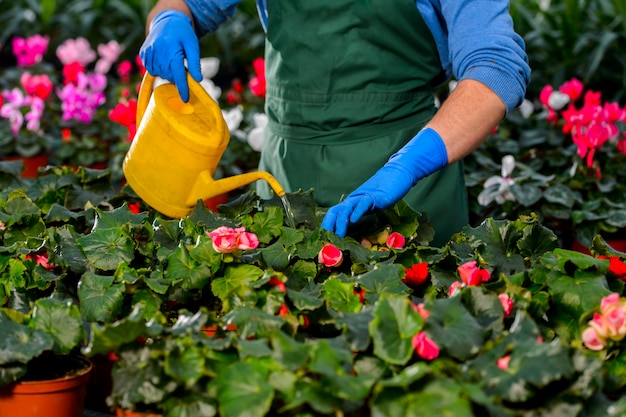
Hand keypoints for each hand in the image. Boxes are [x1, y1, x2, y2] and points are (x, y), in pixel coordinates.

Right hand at [139, 10, 202, 101]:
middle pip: (169, 75)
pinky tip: (163, 60)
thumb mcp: (193, 46)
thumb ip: (195, 63)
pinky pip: (151, 69)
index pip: (178, 75)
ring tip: (172, 60)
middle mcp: (158, 53)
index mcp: (172, 51)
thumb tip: (198, 79)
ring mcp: (149, 53)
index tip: (185, 99)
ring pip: (160, 74)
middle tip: (181, 65)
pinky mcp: (143, 53)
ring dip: (167, 72)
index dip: (182, 88)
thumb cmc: (183, 34)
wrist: (167, 21)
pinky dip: (158, 68)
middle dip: (177, 75)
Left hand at [321, 128, 448, 236]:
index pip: (335, 214)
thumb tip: (360, 238)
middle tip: (326, 240)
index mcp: (352, 203)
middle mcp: (354, 199)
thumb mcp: (372, 208)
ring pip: (346, 208)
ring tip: (338, 234)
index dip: (328, 225)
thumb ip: (365, 218)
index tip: (324, 239)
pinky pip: (363, 203)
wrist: (397, 174)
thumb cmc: (385, 193)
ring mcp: (363, 196)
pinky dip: (357, 212)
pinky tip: (353, 220)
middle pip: (335, 211)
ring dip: (340, 222)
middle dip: (329, 225)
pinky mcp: (375, 196)